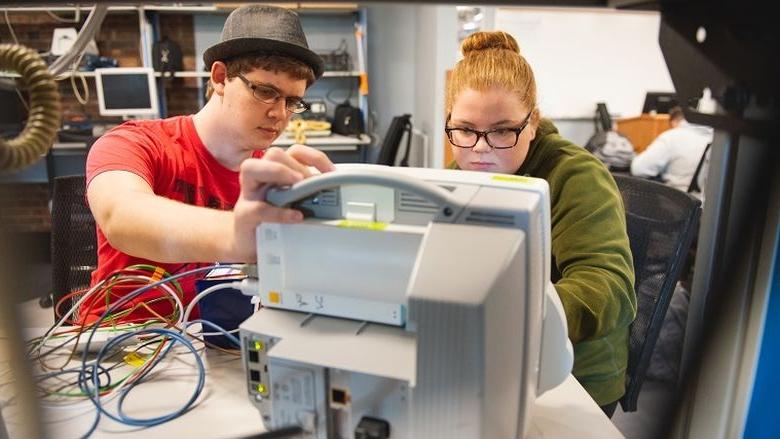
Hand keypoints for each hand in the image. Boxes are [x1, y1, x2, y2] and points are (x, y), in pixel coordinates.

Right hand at [229, 145, 334, 261]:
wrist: (250, 243)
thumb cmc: (273, 220)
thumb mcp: (293, 203)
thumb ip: (307, 194)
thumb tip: (334, 193)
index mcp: (275, 172)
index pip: (294, 151)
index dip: (314, 157)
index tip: (331, 173)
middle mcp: (259, 178)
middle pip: (273, 154)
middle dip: (296, 165)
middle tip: (311, 183)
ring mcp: (248, 195)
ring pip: (251, 168)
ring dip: (279, 172)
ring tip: (298, 184)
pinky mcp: (244, 215)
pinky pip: (258, 208)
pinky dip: (278, 211)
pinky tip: (296, 216)